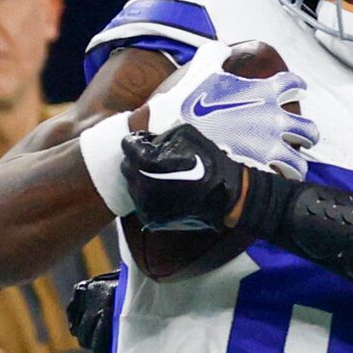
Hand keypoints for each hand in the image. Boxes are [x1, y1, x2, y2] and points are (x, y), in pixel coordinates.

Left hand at [122, 118, 247, 231]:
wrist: (226, 196)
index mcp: (145, 161)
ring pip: (133, 185)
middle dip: (137, 160)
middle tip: (155, 159)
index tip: (148, 143)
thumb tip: (147, 140)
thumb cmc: (208, 161)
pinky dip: (149, 196)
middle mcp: (140, 183)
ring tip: (162, 176)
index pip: (127, 144)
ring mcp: (144, 204)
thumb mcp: (184, 134)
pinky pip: (142, 202)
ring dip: (142, 178)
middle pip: (126, 166)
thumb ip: (160, 134)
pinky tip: (165, 191)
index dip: (139, 141)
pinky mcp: (152, 218)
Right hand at [161, 65, 318, 178]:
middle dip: (307, 135)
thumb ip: (215, 53)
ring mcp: (269, 147)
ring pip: (300, 162)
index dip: (298, 88)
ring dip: (297, 165)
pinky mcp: (259, 171)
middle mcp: (273, 119)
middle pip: (308, 129)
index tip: (299, 92)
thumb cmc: (187, 102)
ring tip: (291, 168)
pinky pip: (280, 181)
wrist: (174, 137)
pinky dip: (278, 183)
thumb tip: (224, 49)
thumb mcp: (200, 68)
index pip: (294, 85)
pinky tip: (273, 183)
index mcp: (264, 92)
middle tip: (301, 138)